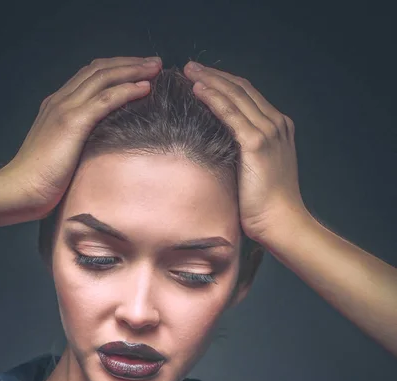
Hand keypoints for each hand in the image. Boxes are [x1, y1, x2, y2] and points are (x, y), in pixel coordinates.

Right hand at [0, 56, 161, 216]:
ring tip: (156, 68)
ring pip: (104, 78)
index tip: (139, 71)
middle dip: (129, 63)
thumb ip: (77, 145)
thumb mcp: (61, 156)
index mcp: (56, 106)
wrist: (19, 190)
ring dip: (133, 70)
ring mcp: (65, 109)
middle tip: (154, 62)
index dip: (116, 70)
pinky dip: (127, 89)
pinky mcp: (72, 123)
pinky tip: (145, 87)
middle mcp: (60, 101)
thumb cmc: (40, 182)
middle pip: (99, 70)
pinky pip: (106, 99)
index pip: (89, 77)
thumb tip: (100, 149)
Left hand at [183, 61, 307, 242]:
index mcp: (278, 128)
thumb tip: (219, 149)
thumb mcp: (257, 172)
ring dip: (210, 80)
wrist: (281, 222)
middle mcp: (276, 124)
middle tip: (190, 67)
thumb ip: (244, 154)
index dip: (224, 83)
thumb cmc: (266, 206)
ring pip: (235, 96)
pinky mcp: (257, 143)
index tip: (203, 77)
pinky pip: (231, 113)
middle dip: (214, 75)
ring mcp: (268, 131)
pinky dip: (213, 98)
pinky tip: (198, 90)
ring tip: (188, 71)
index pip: (248, 96)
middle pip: (241, 89)